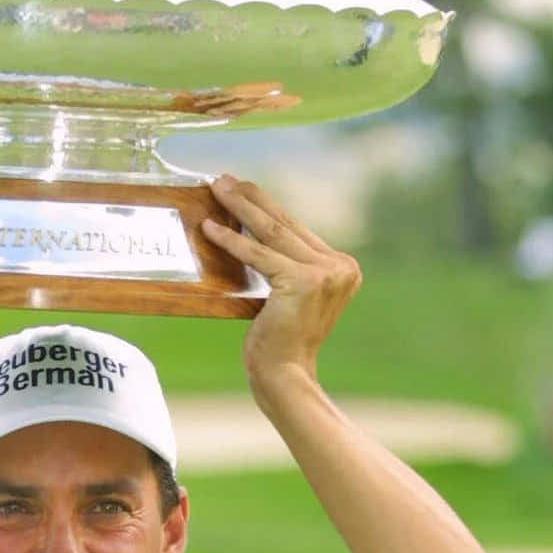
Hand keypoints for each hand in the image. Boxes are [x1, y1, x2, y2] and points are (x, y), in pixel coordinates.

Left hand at [202, 176, 360, 390]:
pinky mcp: (302, 282)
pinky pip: (258, 254)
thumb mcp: (289, 295)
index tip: (242, 188)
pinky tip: (209, 227)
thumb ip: (285, 266)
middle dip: (251, 198)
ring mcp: (325, 273)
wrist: (286, 374)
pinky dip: (231, 240)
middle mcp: (340, 266)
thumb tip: (251, 230)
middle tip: (224, 178)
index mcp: (342, 267)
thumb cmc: (279, 341)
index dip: (266, 206)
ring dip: (240, 207)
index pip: (296, 229)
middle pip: (285, 223)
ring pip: (272, 232)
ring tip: (217, 188)